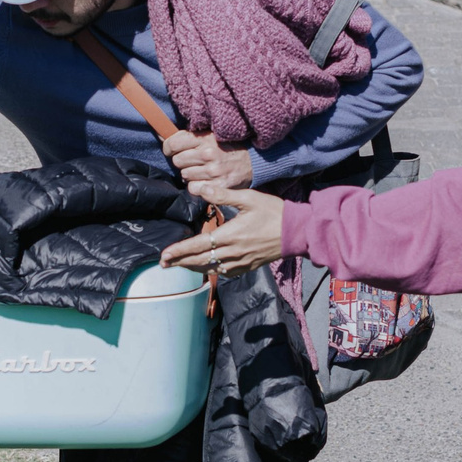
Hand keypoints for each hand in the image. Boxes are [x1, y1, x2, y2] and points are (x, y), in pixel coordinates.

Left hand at [158, 187, 285, 277]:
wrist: (296, 231)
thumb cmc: (273, 212)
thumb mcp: (248, 198)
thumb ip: (222, 195)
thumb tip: (199, 188)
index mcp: (230, 235)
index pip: (198, 245)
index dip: (179, 251)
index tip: (164, 255)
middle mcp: (233, 252)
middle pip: (200, 261)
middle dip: (180, 262)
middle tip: (164, 263)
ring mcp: (241, 261)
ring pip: (211, 269)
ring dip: (193, 268)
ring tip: (180, 265)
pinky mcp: (248, 266)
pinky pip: (225, 273)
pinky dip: (212, 271)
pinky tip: (207, 268)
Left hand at [162, 130, 252, 200]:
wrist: (254, 162)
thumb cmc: (228, 147)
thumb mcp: (211, 135)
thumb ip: (189, 136)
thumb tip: (160, 134)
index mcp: (205, 138)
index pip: (173, 143)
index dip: (169, 148)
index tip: (172, 150)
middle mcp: (208, 153)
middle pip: (177, 161)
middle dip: (182, 162)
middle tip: (193, 161)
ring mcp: (213, 171)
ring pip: (185, 176)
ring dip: (190, 175)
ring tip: (202, 171)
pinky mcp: (218, 186)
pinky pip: (194, 189)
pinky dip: (197, 187)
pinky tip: (206, 181)